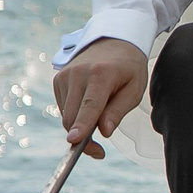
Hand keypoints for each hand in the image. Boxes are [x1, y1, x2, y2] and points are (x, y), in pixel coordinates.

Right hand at [53, 38, 148, 157]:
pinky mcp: (58, 79)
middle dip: (83, 138)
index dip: (83, 125)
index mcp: (101, 73)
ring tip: (101, 117)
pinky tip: (89, 105)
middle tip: (99, 151)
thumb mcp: (134, 89)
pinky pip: (63, 108)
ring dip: (80, 126)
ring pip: (66, 116)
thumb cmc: (128, 67)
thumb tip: (104, 131)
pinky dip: (75, 114)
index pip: (90, 104)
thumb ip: (118, 111)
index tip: (75, 141)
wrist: (114, 40)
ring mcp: (65, 75)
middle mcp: (79, 73)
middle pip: (73, 117)